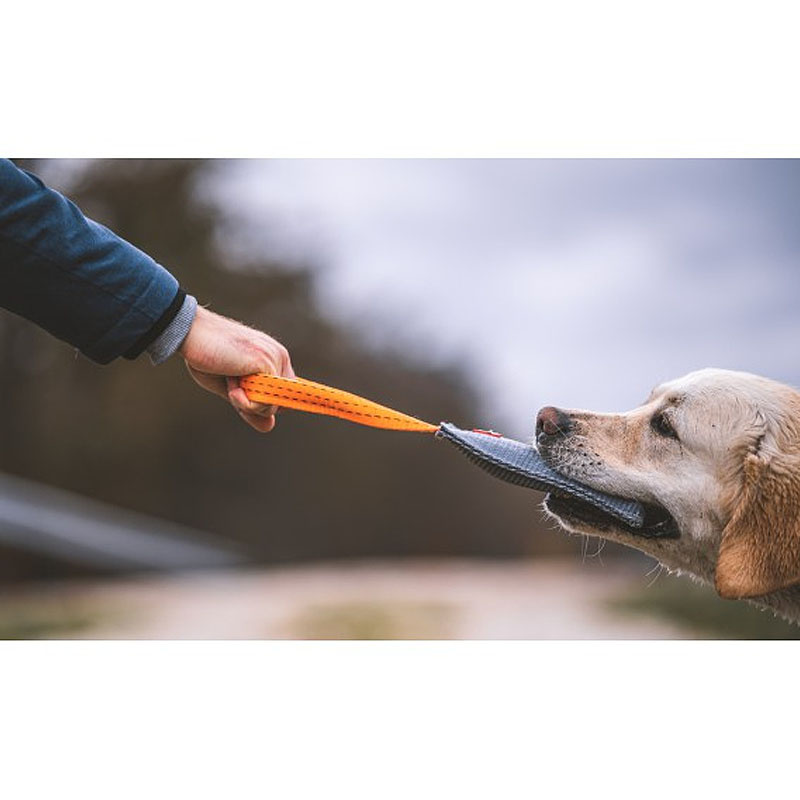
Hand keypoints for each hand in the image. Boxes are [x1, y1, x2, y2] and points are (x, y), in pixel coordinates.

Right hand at [179, 305, 294, 431]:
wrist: (191, 333)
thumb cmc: (208, 357)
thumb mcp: (232, 389)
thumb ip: (252, 406)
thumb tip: (270, 427)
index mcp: (274, 359)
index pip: (282, 397)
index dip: (261, 404)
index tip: (238, 392)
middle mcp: (279, 357)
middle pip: (279, 405)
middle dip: (251, 405)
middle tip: (231, 382)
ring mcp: (275, 359)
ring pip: (271, 406)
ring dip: (244, 401)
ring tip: (229, 376)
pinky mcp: (267, 363)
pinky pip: (263, 402)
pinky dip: (242, 400)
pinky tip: (230, 380)